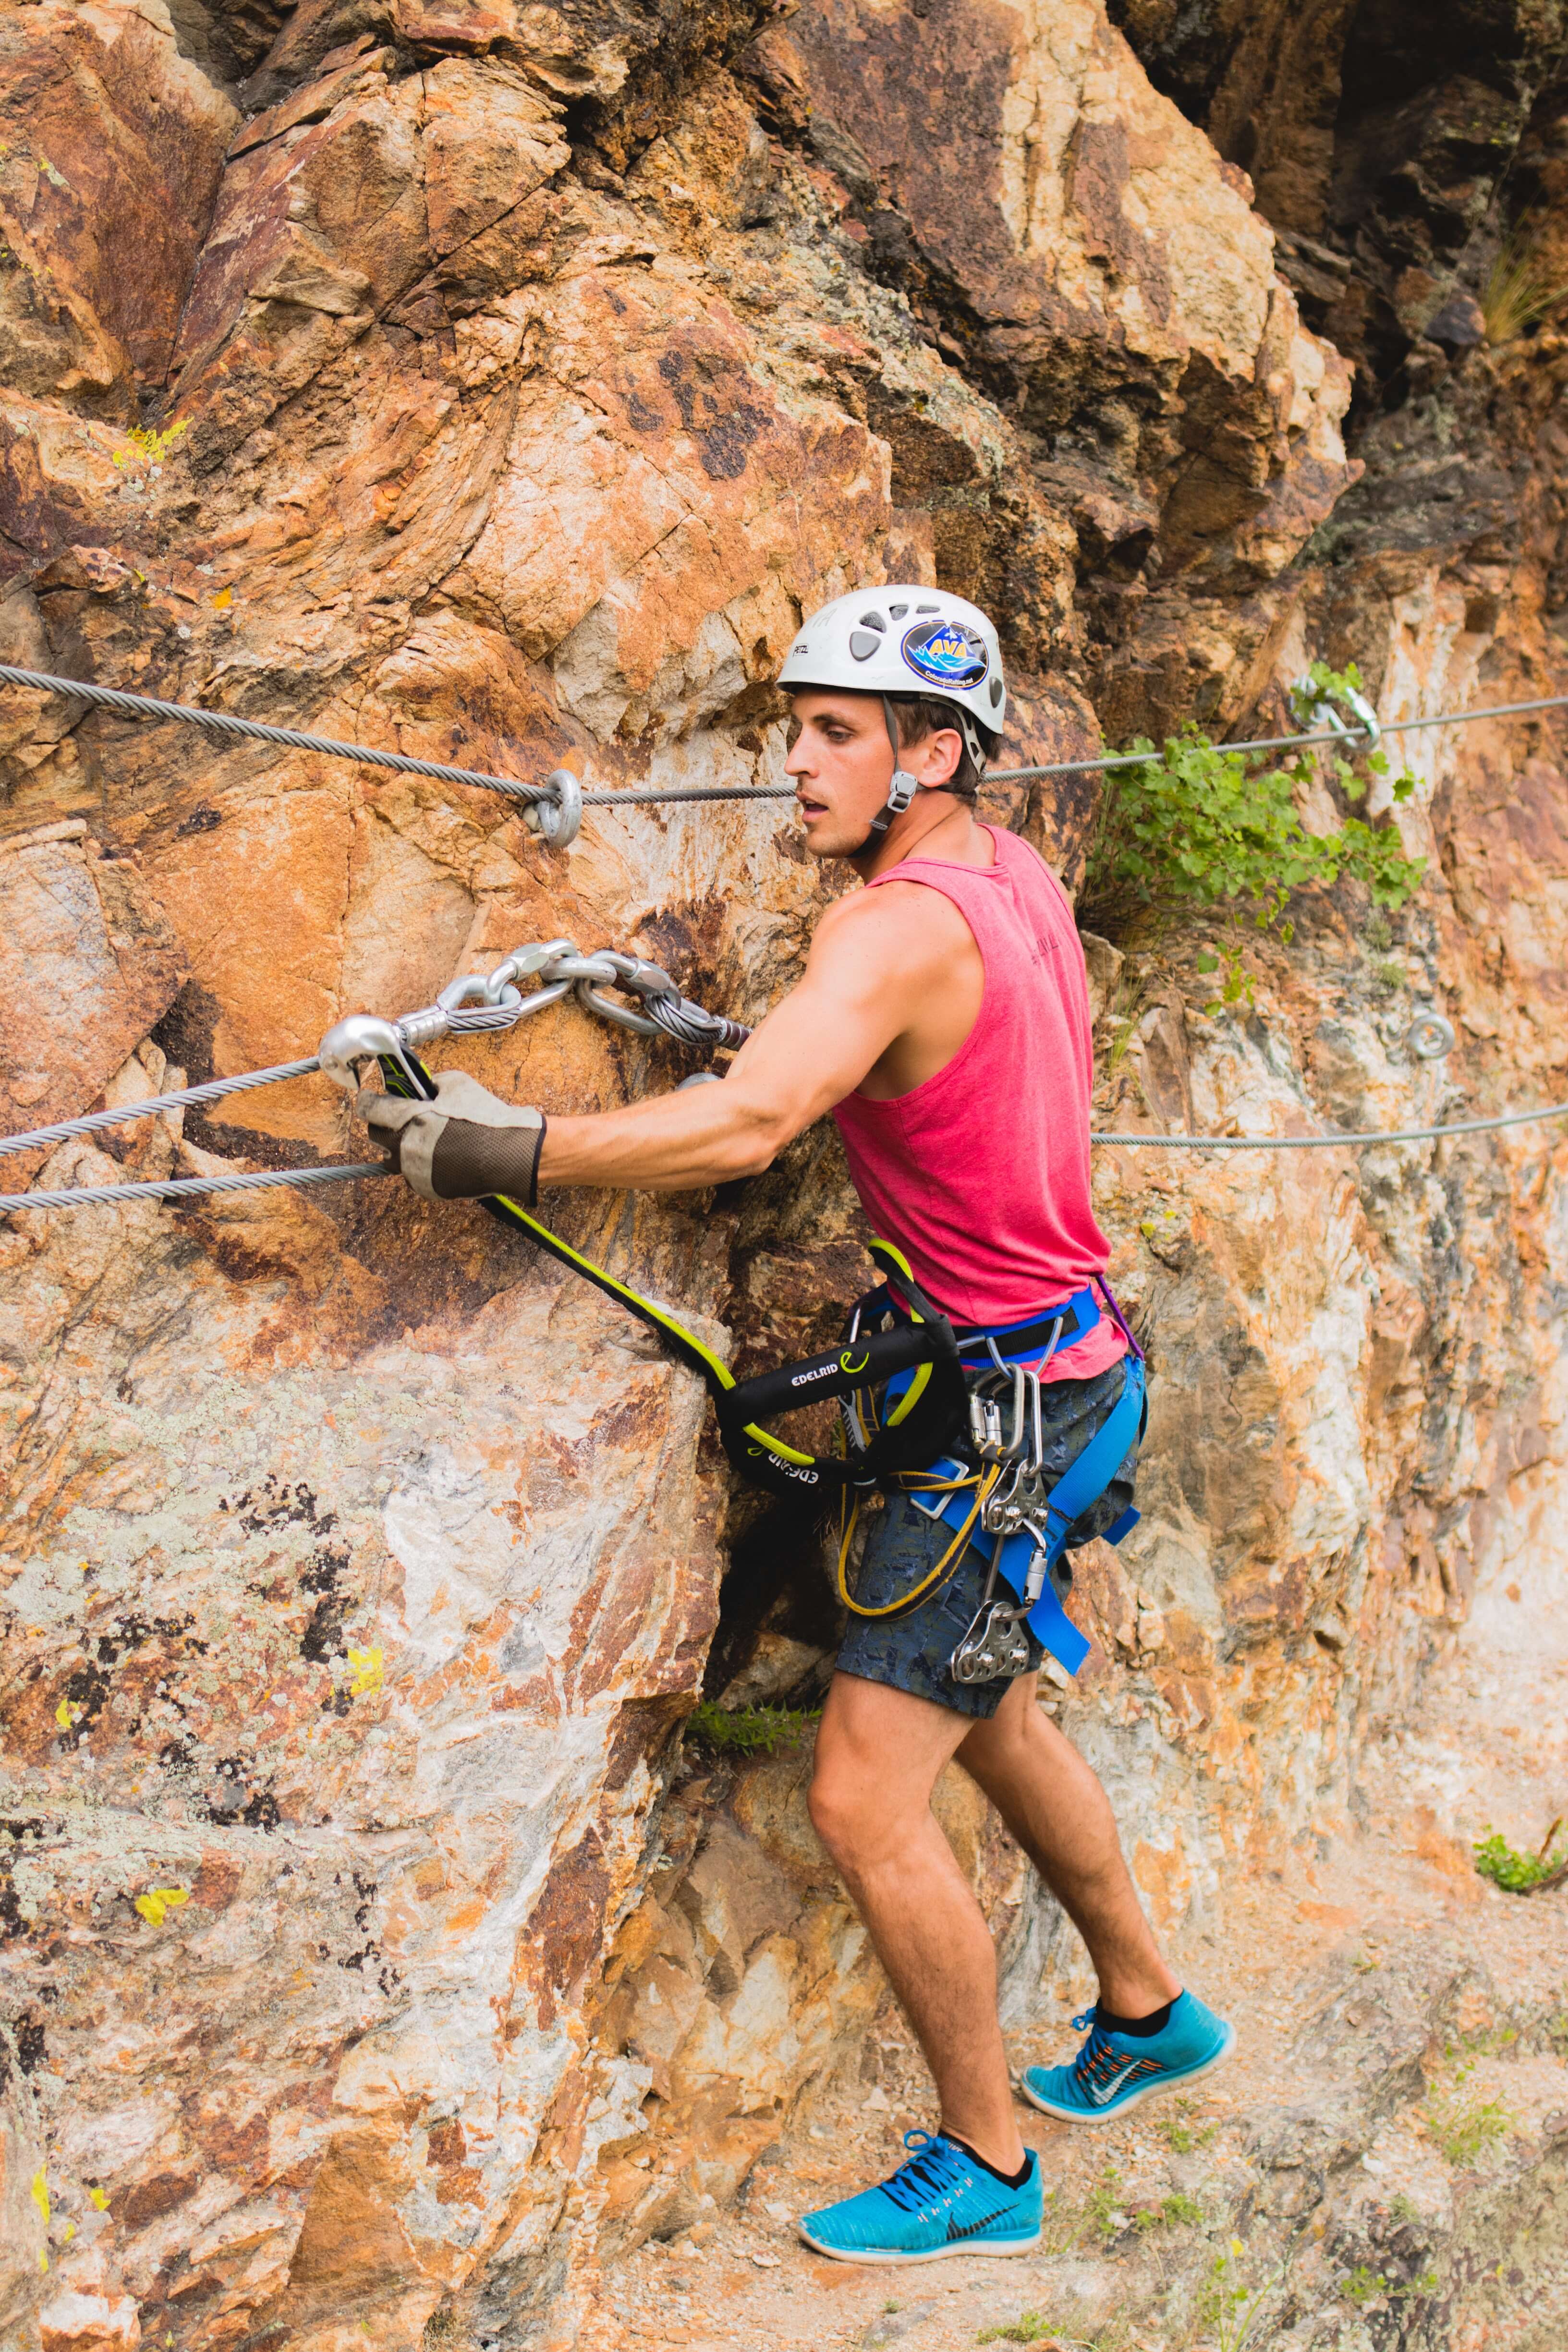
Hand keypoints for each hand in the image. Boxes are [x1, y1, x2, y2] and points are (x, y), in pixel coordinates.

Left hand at [354, 1070, 545, 1204]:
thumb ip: (429, 1083)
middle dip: (385, 1124)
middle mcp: (405, 1147)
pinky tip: (440, 1156)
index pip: (369, 1109)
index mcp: (408, 1118)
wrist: (511, 1153)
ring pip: (393, 1159)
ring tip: (423, 1140)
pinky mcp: (428, 1188)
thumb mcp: (456, 1083)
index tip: (370, 1099)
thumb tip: (418, 1087)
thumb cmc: (486, 1116)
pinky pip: (413, 1175)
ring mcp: (415, 1171)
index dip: (368, 1101)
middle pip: (376, 1136)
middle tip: (400, 1118)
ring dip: (401, 1147)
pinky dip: (421, 1165)